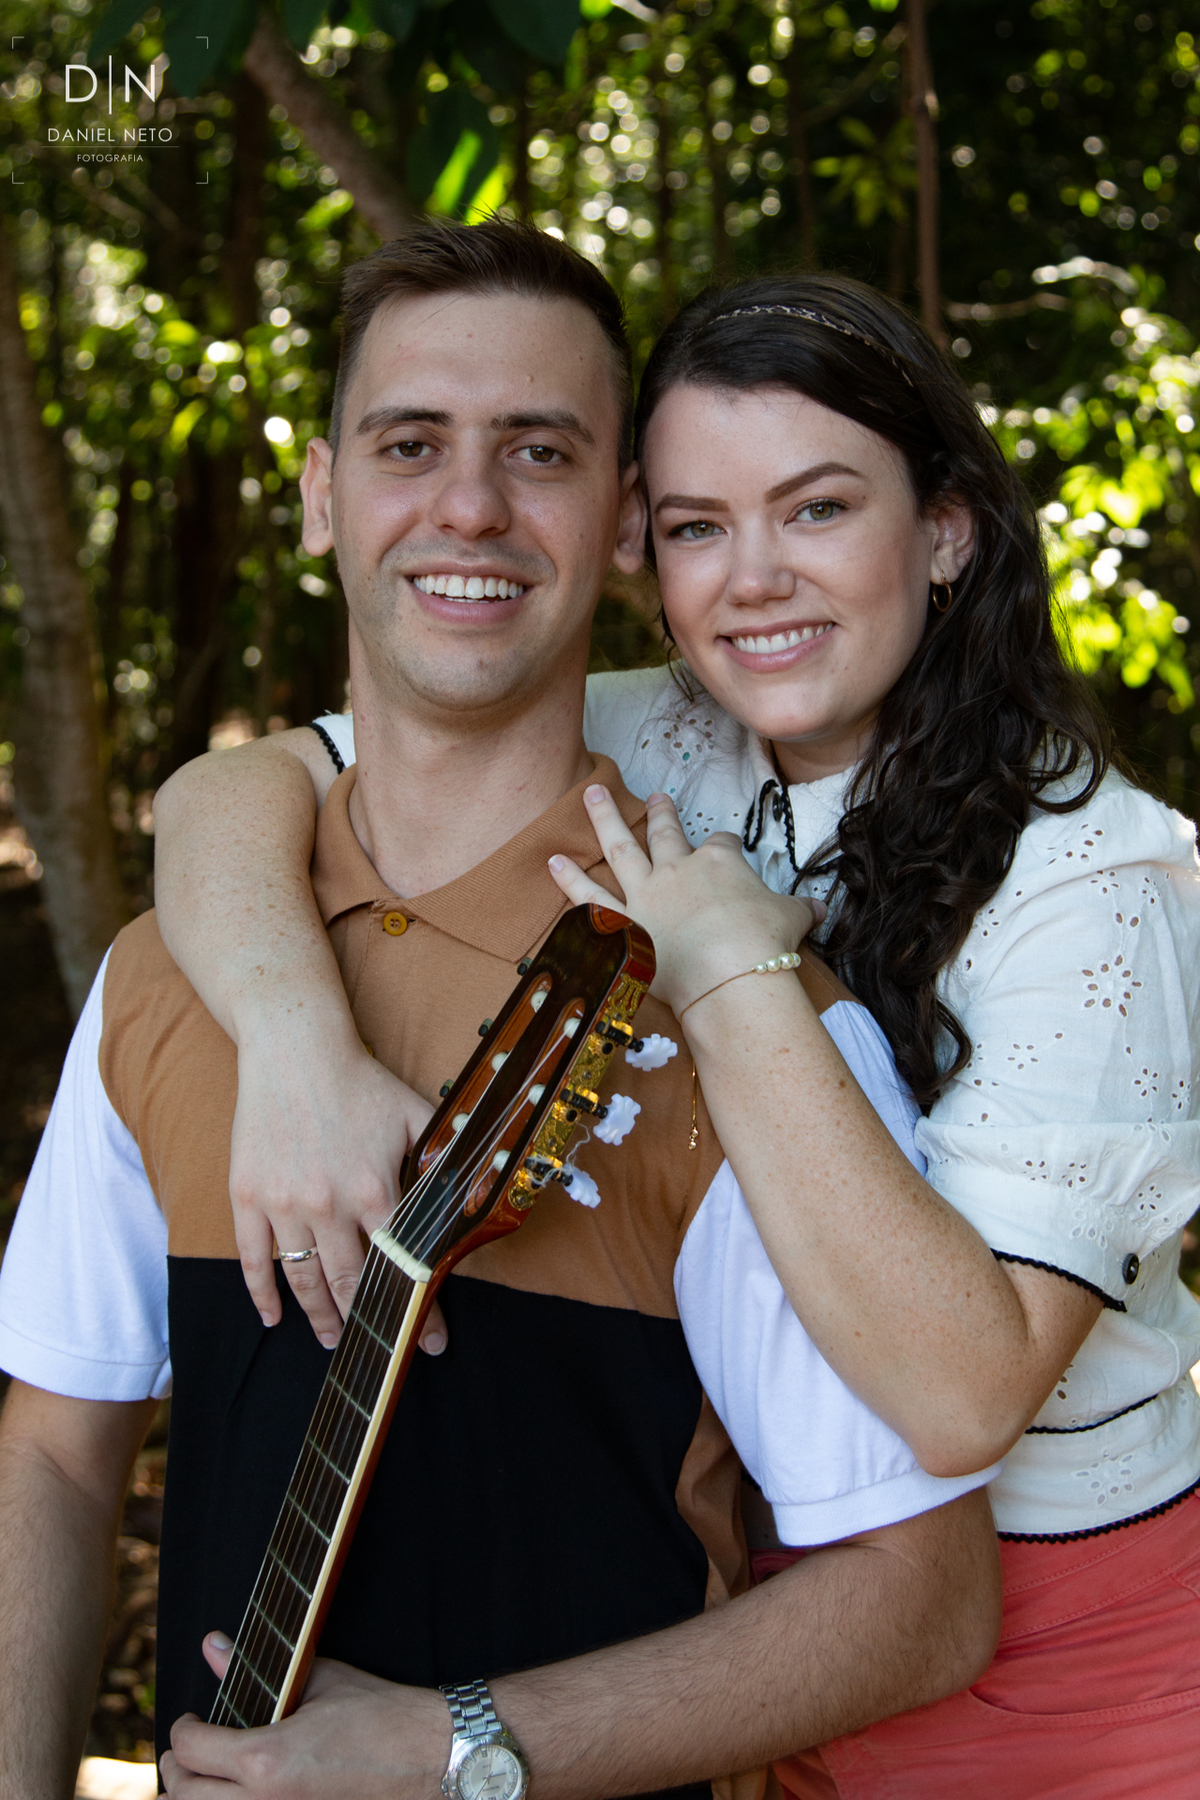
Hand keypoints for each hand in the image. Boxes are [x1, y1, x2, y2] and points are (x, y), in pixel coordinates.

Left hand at [161, 1637, 449, 1798]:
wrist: (430, 1757)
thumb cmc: (380, 1714)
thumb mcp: (318, 1679)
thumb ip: (253, 1667)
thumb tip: (212, 1644)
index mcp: (266, 1759)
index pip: (191, 1750)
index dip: (183, 1730)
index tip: (191, 1721)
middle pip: (184, 1797)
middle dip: (177, 1770)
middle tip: (187, 1752)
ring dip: (195, 1797)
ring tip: (205, 1780)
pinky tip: (236, 1795)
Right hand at [230, 1031, 446, 1352]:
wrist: (294, 1049)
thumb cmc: (359, 1081)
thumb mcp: (416, 1115)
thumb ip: (444, 1158)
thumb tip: (477, 1190)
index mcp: (376, 1189)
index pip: (403, 1263)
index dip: (420, 1307)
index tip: (430, 1341)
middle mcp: (329, 1205)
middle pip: (350, 1283)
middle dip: (369, 1323)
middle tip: (380, 1348)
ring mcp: (283, 1203)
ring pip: (303, 1280)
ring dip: (320, 1318)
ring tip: (332, 1339)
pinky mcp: (247, 1196)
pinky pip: (252, 1259)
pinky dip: (263, 1294)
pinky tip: (274, 1317)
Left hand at [548, 786, 822, 1020]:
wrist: (732, 976)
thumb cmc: (765, 945)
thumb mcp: (793, 920)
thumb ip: (802, 911)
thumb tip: (822, 910)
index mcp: (721, 864)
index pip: (723, 845)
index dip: (725, 847)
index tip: (726, 850)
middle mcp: (679, 870)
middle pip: (668, 833)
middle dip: (661, 813)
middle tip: (652, 795)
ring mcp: (647, 894)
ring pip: (621, 848)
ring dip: (604, 820)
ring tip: (590, 795)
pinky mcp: (623, 925)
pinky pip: (590, 899)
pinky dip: (569, 880)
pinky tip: (552, 861)